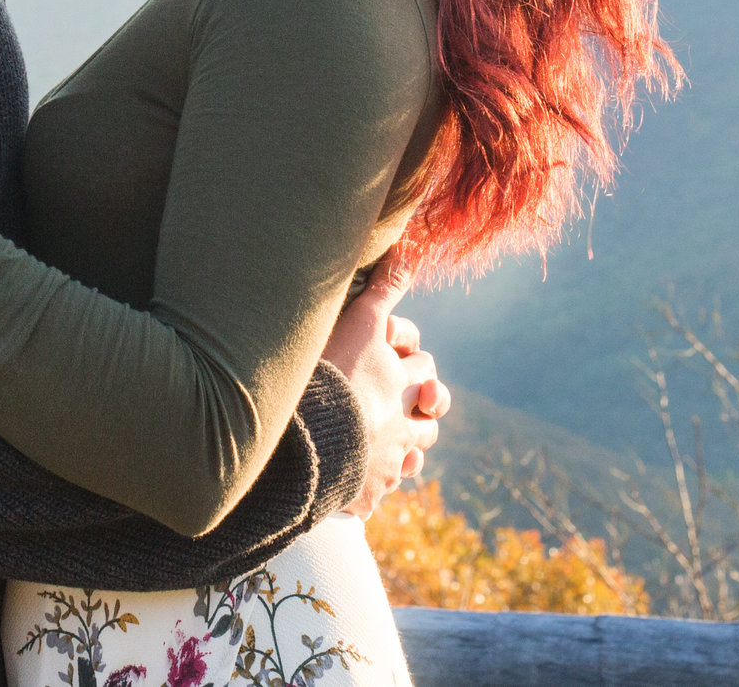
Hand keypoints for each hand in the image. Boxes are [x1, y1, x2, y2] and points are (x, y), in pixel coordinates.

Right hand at [319, 260, 448, 517]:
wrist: (309, 440)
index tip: (390, 349)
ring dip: (408, 442)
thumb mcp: (360, 322)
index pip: (421, 363)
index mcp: (400, 382)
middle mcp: (402, 421)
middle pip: (429, 410)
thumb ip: (385, 287)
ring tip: (394, 438)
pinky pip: (382, 489)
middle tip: (406, 398)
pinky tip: (366, 476)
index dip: (409, 354)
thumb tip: (413, 248)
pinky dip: (378, 480)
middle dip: (422, 402)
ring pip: (414, 451)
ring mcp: (387, 458)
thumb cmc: (330, 376)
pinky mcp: (367, 490)